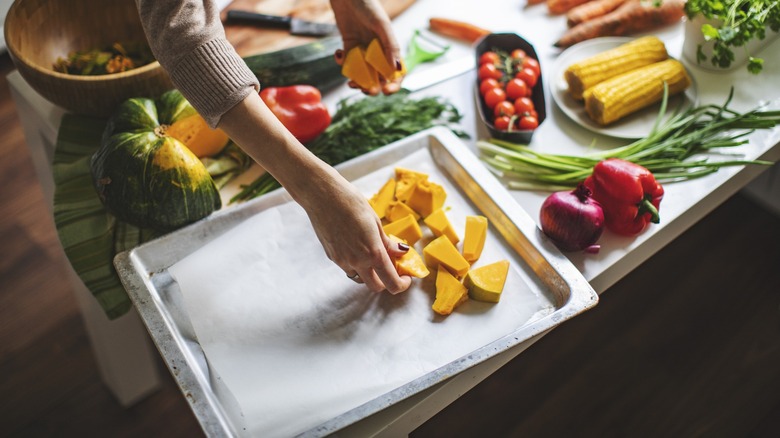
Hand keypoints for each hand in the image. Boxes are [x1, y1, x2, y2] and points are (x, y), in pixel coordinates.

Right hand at [219, 92, 410, 293]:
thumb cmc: (350, 201)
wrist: (321, 195)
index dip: (402, 284)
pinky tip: (358, 248)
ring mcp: (342, 261)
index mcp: (372, 252)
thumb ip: (387, 242)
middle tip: (392, 268)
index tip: (405, 277)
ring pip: (360, 278)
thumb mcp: (375, 220)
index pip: (391, 282)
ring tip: (374, 255)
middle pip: (375, 286)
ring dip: (370, 273)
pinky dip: (357, 264)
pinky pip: (348, 268)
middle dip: (386, 281)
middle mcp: (357, 261)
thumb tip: (401, 252)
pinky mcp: (331, 256)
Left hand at [330, 0, 404, 94]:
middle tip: (365, 89)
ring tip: (351, 80)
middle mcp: (378, 52)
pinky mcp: (349, 47)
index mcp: (390, 48)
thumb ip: (390, 46)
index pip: (397, 72)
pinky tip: (339, 53)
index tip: (387, 90)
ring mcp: (363, 51)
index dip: (394, 84)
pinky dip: (342, 63)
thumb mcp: (381, 25)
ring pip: (362, 74)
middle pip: (379, 78)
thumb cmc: (367, 5)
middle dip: (373, 87)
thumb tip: (396, 68)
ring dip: (356, 80)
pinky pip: (347, 63)